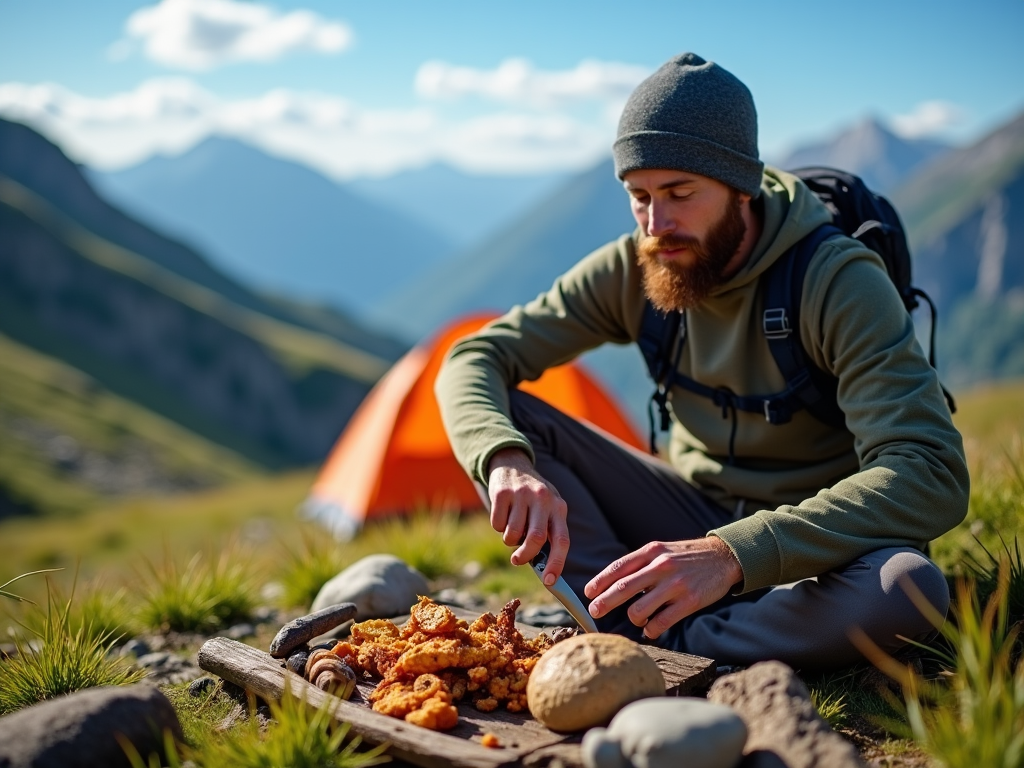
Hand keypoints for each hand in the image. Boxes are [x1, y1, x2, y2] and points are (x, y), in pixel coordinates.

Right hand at [486, 447, 568, 585]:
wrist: (512, 465)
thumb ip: (546, 533)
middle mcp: (543, 499)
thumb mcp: (546, 509)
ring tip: (511, 528)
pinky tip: (503, 514)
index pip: (562, 540)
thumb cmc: (532, 498)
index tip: (549, 581)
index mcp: (558, 507)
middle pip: (536, 539)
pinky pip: (497, 524)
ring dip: (509, 539)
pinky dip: (498, 527)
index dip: (557, 563)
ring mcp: (522, 494)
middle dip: (525, 556)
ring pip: (513, 534)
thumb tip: (542, 568)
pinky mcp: (502, 493)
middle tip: (516, 561)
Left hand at [583, 537, 741, 639]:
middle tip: (594, 612)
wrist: (723, 557)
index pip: (619, 568)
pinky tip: (651, 629)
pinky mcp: (689, 602)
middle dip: (604, 602)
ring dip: (633, 619)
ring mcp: (675, 585)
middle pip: (623, 588)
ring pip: (640, 609)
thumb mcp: (662, 550)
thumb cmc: (686, 556)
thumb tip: (613, 583)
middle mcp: (661, 566)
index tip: (588, 593)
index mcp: (651, 552)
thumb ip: (640, 564)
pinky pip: (661, 622)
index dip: (600, 581)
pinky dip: (651, 630)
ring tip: (636, 619)